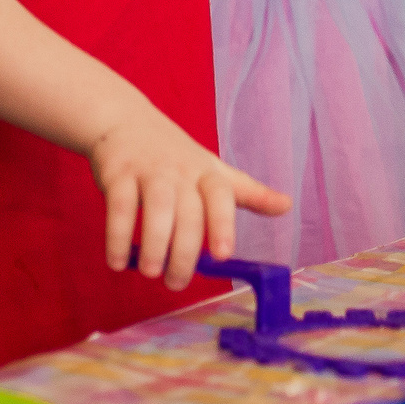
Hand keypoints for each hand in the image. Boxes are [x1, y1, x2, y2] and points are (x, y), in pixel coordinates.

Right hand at [88, 103, 291, 286]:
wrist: (124, 121)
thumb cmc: (174, 155)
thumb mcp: (213, 170)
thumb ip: (246, 192)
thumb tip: (287, 206)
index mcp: (208, 173)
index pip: (222, 196)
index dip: (224, 224)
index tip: (224, 255)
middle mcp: (181, 171)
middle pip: (189, 212)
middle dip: (184, 251)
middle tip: (177, 282)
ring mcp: (150, 172)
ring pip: (157, 209)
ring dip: (155, 245)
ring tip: (151, 273)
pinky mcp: (118, 174)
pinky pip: (119, 208)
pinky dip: (118, 237)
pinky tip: (117, 262)